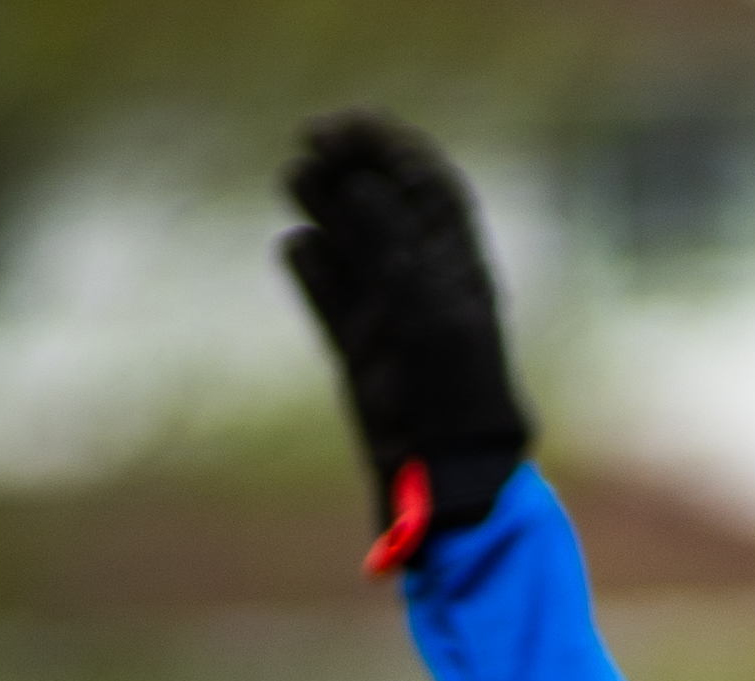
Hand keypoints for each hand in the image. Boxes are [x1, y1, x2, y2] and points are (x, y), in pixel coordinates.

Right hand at [281, 111, 531, 566]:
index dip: (388, 149)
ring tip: (294, 176)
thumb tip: (357, 181)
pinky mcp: (364, 356)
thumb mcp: (422, 303)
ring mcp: (394, 321)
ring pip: (355, 249)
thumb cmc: (451, 390)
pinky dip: (315, 272)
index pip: (427, 187)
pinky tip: (295, 246)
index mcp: (460, 267)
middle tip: (311, 143)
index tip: (344, 125)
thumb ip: (390, 241)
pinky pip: (335, 302)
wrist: (448, 480)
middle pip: (386, 208)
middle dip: (351, 170)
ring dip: (327, 210)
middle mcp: (428, 286)